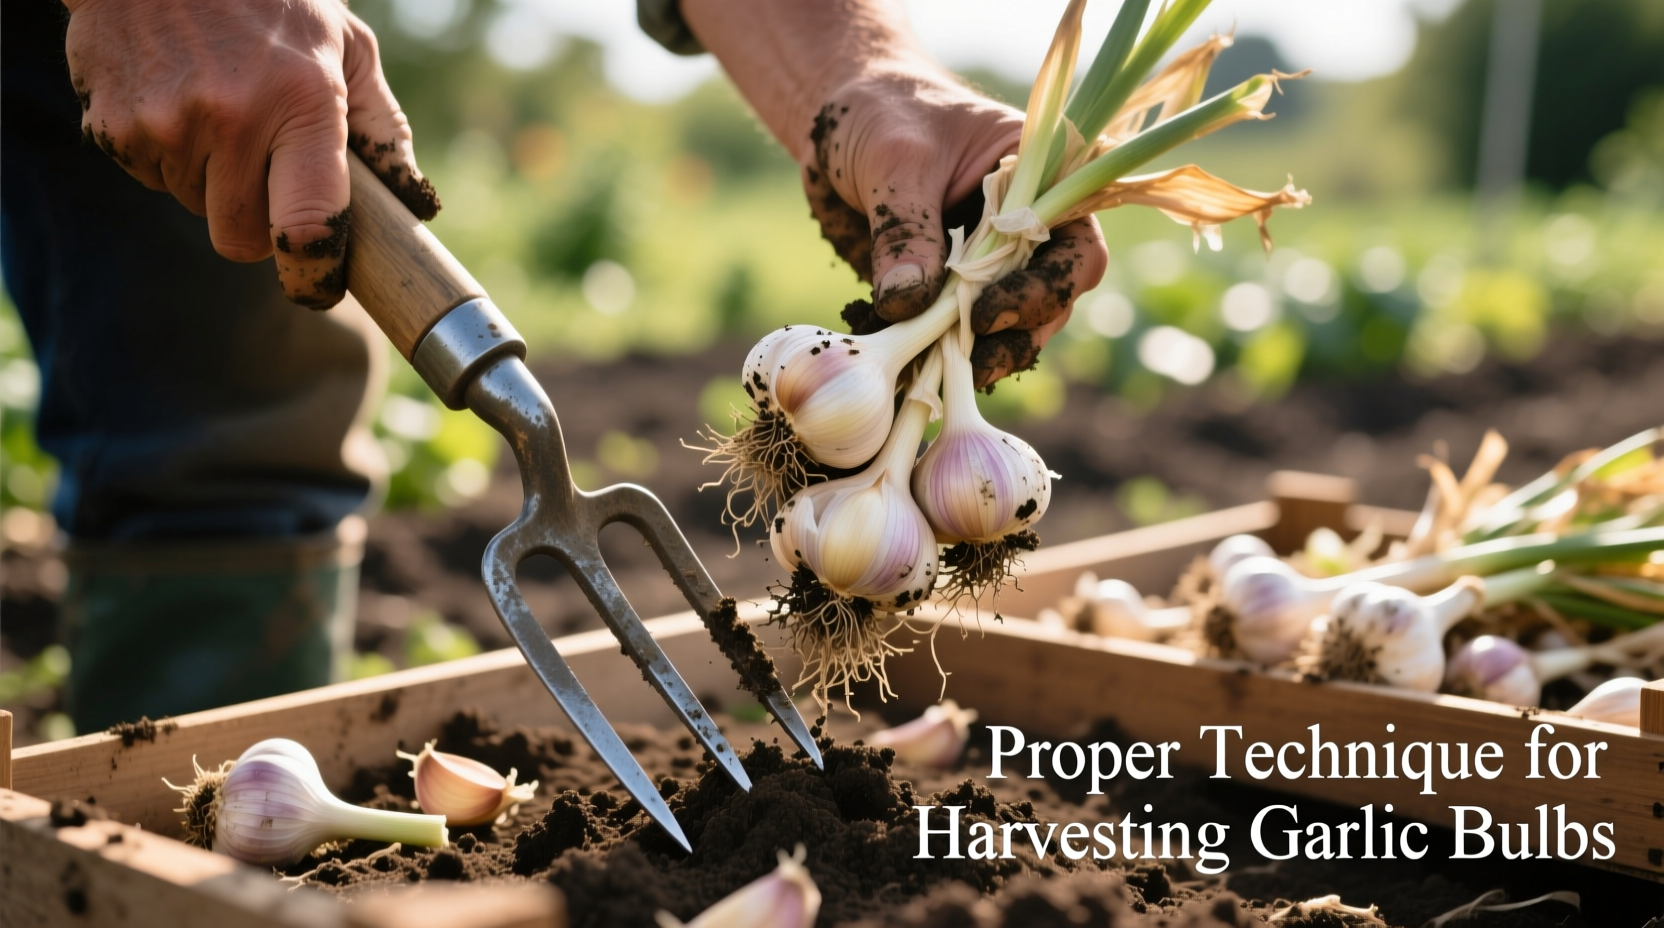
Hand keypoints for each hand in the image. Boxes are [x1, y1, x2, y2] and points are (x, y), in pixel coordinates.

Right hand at [63, 0, 437, 308]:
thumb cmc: (272, 0)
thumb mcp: (346, 45)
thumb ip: (382, 125)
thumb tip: (410, 203)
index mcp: (303, 102)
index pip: (306, 224)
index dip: (312, 270)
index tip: (318, 283)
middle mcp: (231, 118)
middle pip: (242, 239)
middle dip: (258, 224)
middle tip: (265, 176)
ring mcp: (164, 124)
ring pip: (195, 207)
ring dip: (210, 181)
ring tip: (219, 112)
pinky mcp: (111, 125)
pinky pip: (150, 177)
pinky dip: (166, 154)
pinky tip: (176, 98)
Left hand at [803, 71, 1106, 388]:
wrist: (838, 121)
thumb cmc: (882, 114)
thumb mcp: (895, 161)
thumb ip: (905, 229)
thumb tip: (906, 303)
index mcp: (1047, 178)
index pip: (1077, 249)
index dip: (1045, 290)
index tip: (986, 313)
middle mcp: (1032, 226)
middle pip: (1053, 300)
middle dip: (1016, 336)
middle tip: (969, 363)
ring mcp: (995, 262)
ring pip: (1013, 328)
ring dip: (982, 356)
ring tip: (938, 374)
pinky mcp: (953, 290)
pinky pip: (958, 335)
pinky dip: (938, 356)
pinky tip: (911, 367)